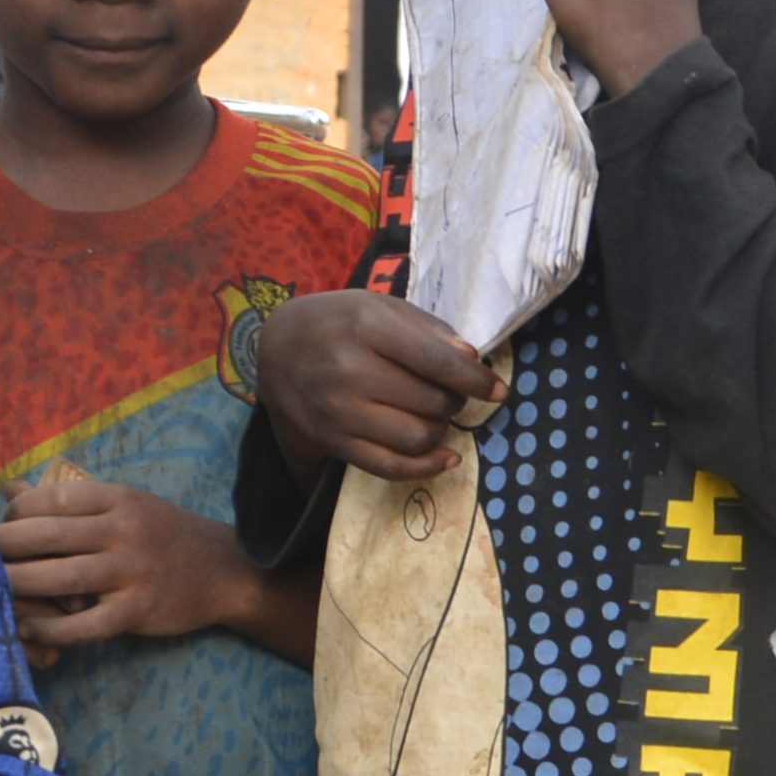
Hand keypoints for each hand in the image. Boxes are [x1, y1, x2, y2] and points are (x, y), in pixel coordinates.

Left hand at [0, 466, 266, 654]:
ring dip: (17, 586)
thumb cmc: (163, 535)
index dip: (15, 514)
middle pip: (47, 535)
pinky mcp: (138, 611)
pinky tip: (26, 628)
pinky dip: (51, 630)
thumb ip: (70, 501)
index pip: (51, 499)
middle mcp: (123, 530)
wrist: (225, 570)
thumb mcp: (124, 505)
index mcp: (117, 498)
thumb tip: (10, 490)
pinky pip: (85, 625)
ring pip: (61, 578)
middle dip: (1, 547)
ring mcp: (132, 572)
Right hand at [254, 287, 503, 479]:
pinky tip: (445, 457)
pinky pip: (391, 467)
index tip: (498, 390)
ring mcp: (339, 412)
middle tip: (452, 392)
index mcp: (367, 328)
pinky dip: (426, 467)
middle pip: (432, 402)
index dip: (476, 380)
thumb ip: (428, 330)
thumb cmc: (339, 322)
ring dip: (441, 430)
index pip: (437, 362)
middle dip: (456, 401)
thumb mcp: (380, 307)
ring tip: (437, 415)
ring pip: (418, 437)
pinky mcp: (334, 442)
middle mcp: (350, 371)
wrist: (277, 350)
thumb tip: (472, 359)